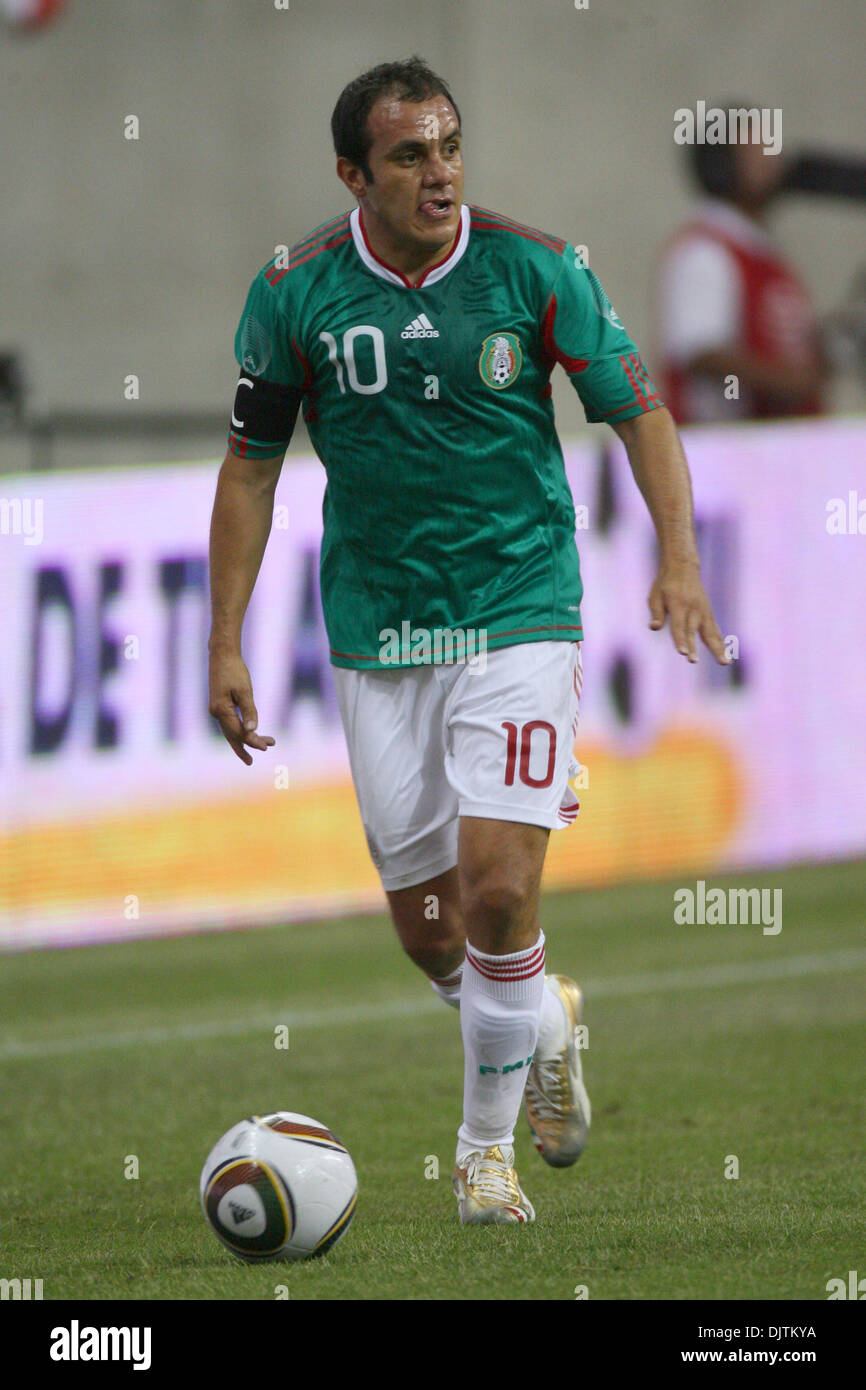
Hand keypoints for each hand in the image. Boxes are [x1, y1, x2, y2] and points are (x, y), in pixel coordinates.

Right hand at [208, 647, 274, 763]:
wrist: (222, 654)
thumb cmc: (235, 670)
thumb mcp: (245, 690)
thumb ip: (250, 711)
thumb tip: (252, 731)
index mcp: (221, 710)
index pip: (239, 732)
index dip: (253, 741)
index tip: (267, 746)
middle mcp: (216, 712)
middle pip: (232, 736)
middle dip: (247, 746)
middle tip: (258, 757)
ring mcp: (216, 709)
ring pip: (230, 731)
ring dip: (245, 739)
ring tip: (263, 746)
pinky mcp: (219, 705)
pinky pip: (229, 723)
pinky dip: (239, 731)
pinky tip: (248, 733)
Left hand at [648, 559, 729, 664]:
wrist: (683, 567)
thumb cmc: (666, 584)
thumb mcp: (655, 596)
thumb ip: (657, 613)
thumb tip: (654, 627)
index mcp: (678, 605)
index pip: (679, 626)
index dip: (680, 640)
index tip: (683, 653)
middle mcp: (693, 609)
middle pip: (694, 632)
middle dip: (694, 647)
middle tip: (693, 661)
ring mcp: (703, 611)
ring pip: (711, 632)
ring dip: (718, 648)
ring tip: (724, 662)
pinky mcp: (708, 613)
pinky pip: (715, 630)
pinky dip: (720, 642)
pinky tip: (725, 654)